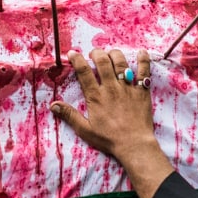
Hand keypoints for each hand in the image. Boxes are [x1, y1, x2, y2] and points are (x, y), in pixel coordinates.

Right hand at [51, 49, 173, 197]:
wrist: (133, 144)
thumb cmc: (108, 139)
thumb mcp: (85, 130)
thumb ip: (69, 115)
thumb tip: (53, 105)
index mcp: (96, 96)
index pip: (84, 72)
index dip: (77, 59)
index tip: (73, 53)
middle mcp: (111, 88)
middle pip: (103, 62)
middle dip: (96, 53)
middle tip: (94, 54)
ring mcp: (128, 88)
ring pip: (121, 63)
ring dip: (115, 54)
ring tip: (111, 54)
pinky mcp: (142, 91)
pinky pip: (144, 71)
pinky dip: (143, 60)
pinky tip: (141, 53)